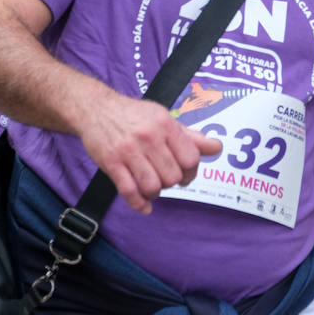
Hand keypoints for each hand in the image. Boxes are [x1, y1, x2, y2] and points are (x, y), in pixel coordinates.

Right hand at [77, 89, 221, 214]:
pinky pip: (129, 192)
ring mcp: (128, 151)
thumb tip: (216, 148)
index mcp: (165, 124)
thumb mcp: (164, 118)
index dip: (192, 171)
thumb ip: (190, 136)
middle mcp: (149, 137)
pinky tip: (144, 206)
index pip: (191, 158)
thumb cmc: (134, 115)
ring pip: (153, 186)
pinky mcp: (111, 163)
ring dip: (155, 193)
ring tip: (152, 186)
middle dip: (173, 182)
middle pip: (173, 176)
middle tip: (166, 178)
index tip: (185, 172)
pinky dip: (139, 204)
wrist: (96, 109)